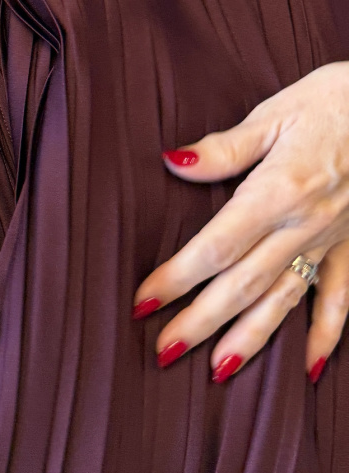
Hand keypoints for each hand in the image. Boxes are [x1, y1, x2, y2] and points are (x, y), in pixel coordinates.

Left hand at [133, 63, 348, 382]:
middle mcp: (303, 225)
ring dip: (251, 338)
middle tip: (165, 352)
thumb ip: (225, 148)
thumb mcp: (275, 113)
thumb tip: (174, 162)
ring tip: (218, 371)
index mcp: (277, 191)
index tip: (144, 302)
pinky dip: (325, 333)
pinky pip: (340, 298)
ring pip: (285, 299)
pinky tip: (309, 367)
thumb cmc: (336, 101)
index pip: (216, 246)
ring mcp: (330, 240)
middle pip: (243, 284)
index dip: (177, 278)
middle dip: (201, 321)